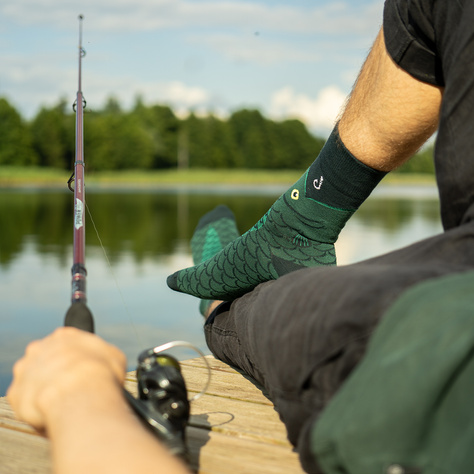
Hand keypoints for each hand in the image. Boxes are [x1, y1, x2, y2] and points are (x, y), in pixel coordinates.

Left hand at [7, 327, 125, 430]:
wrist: (80, 394)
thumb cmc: (101, 374)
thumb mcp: (114, 357)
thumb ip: (103, 356)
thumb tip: (105, 363)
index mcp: (65, 336)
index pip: (68, 345)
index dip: (78, 361)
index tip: (85, 372)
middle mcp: (40, 348)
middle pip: (47, 361)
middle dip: (58, 374)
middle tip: (74, 389)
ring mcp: (25, 370)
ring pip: (35, 382)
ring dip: (46, 391)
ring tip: (65, 405)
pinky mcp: (16, 393)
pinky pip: (27, 403)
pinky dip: (38, 410)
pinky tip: (54, 414)